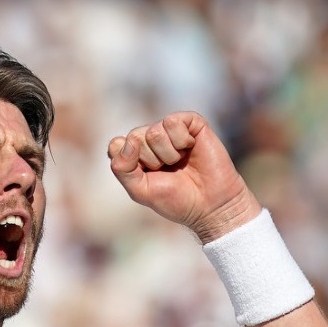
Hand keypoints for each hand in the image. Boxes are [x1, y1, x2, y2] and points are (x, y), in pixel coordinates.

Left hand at [107, 112, 261, 243]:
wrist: (211, 204)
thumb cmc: (176, 199)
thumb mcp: (140, 191)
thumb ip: (122, 168)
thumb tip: (128, 140)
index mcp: (136, 154)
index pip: (116, 145)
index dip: (130, 163)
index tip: (148, 177)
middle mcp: (151, 139)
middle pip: (135, 137)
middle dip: (152, 161)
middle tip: (169, 171)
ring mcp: (170, 129)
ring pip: (154, 131)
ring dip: (168, 154)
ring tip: (180, 162)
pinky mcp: (190, 122)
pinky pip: (173, 121)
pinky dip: (181, 140)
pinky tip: (190, 148)